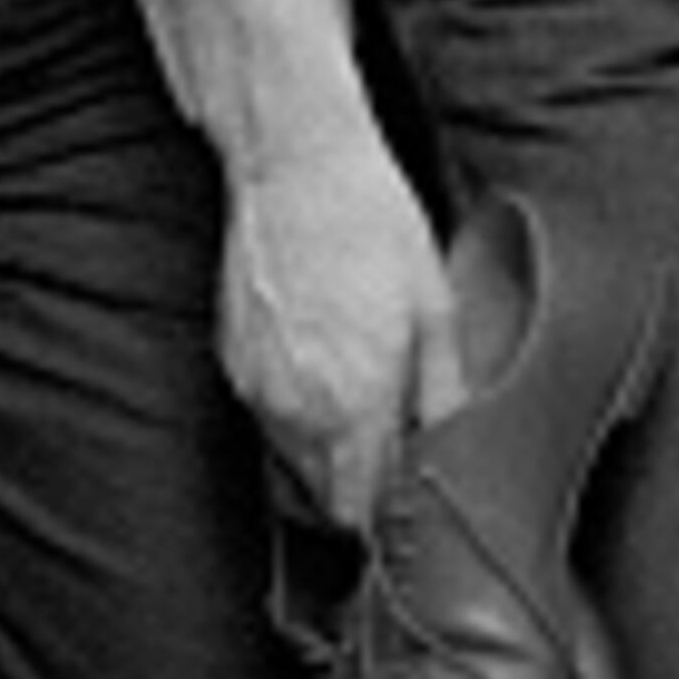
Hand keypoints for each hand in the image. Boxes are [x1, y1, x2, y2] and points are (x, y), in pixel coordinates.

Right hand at [216, 108, 461, 529]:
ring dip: (326, 449)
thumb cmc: (375, 226)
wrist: (296, 165)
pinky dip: (295, 410)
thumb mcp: (435, 308)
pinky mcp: (231, 360)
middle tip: (394, 448)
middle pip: (322, 494)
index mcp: (354, 403)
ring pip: (291, 458)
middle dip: (358, 485)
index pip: (358, 507)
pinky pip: (267, 415)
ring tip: (362, 397)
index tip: (407, 498)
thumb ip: (442, 394)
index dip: (385, 514)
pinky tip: (323, 363)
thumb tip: (447, 449)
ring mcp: (255, 386)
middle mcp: (295, 408)